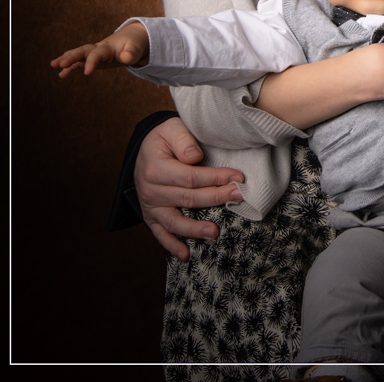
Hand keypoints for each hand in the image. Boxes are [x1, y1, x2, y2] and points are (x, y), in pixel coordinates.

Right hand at [52, 23, 149, 77]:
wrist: (132, 38)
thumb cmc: (134, 44)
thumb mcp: (136, 49)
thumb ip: (131, 53)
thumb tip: (126, 58)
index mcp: (108, 46)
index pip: (97, 53)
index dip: (91, 62)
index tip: (86, 73)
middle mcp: (98, 48)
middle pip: (83, 51)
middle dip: (71, 57)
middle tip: (59, 64)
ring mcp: (95, 53)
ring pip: (78, 55)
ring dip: (66, 59)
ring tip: (53, 65)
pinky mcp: (94, 58)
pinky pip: (80, 62)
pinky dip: (71, 67)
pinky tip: (62, 74)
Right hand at [135, 117, 244, 261]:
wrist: (144, 150)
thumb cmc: (164, 138)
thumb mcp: (171, 128)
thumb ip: (183, 140)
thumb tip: (194, 157)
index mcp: (156, 168)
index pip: (190, 177)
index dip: (215, 178)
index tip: (238, 177)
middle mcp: (151, 190)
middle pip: (187, 198)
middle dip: (216, 198)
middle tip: (239, 197)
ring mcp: (150, 206)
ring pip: (174, 221)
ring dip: (194, 229)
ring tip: (214, 233)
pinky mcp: (151, 216)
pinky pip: (160, 233)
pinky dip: (171, 245)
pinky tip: (186, 255)